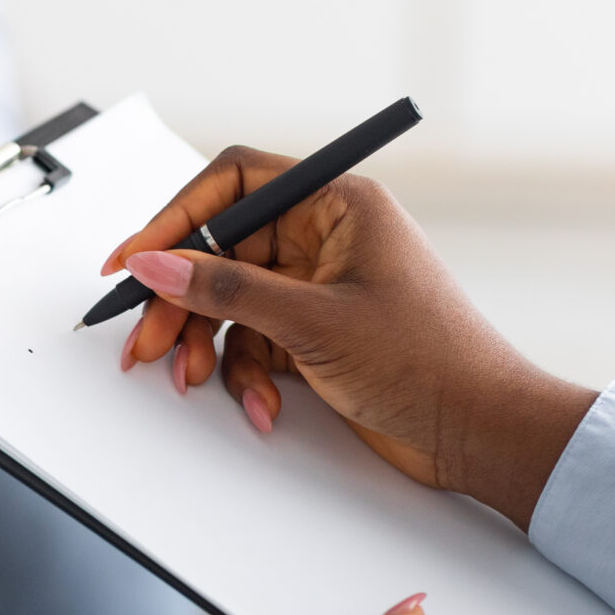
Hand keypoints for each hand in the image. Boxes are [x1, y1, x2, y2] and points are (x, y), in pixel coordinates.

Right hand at [102, 152, 595, 526]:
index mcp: (337, 204)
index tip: (133, 258)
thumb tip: (157, 262)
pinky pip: (254, 340)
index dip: (175, 217)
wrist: (481, 431)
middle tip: (147, 340)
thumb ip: (226, 289)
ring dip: (208, 344)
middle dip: (182, 299)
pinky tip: (262, 404)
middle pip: (221, 250)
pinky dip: (247, 373)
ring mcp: (320, 287)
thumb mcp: (313, 321)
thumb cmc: (433, 362)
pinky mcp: (317, 333)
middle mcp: (325, 237)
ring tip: (194, 377)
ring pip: (231, 301)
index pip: (233, 183)